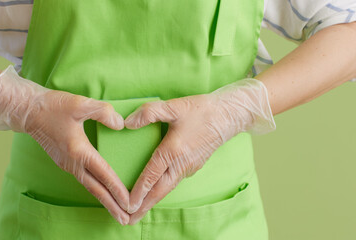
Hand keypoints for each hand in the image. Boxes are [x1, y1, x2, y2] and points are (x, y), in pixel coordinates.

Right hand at [0, 65, 129, 224]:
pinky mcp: (65, 162)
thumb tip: (121, 125)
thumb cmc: (53, 107)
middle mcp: (73, 163)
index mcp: (79, 151)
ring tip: (117, 212)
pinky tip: (103, 192)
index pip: (103, 174)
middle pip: (96, 189)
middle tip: (126, 219)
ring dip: (105, 200)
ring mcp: (68, 164)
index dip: (118, 189)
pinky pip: (84, 180)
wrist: (29, 111)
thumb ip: (103, 113)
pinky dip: (96, 189)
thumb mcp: (80, 104)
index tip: (130, 203)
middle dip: (112, 205)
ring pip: (90, 187)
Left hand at [124, 78, 275, 224]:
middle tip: (130, 221)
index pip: (152, 175)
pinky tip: (156, 191)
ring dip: (153, 200)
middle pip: (160, 191)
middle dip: (144, 206)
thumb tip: (127, 123)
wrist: (228, 116)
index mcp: (174, 151)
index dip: (139, 191)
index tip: (128, 205)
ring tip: (140, 211)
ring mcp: (189, 167)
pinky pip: (174, 182)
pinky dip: (162, 190)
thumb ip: (149, 113)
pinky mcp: (194, 166)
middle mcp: (181, 164)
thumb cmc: (202, 111)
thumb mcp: (174, 107)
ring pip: (167, 188)